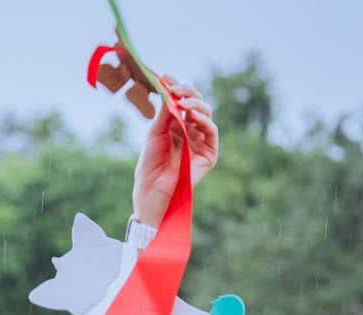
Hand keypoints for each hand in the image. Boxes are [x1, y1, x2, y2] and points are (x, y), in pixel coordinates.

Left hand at [131, 79, 218, 223]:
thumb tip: (170, 89)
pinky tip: (192, 116)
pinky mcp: (209, 154)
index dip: (176, 88)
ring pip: (206, 114)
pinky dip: (204, 121)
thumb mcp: (155, 132)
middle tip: (175, 88)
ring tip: (183, 102)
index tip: (165, 77)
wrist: (152, 189)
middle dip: (187, 92)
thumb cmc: (150, 164)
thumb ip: (165, 112)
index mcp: (177, 125)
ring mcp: (201, 142)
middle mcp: (191, 131)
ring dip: (196, 104)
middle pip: (196, 104)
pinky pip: (212, 132)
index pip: (181, 101)